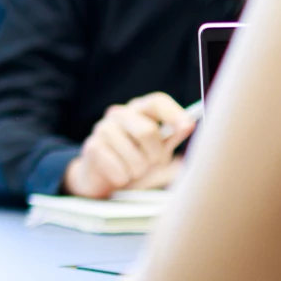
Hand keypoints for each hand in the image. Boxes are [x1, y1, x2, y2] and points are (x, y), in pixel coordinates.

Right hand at [62, 92, 194, 198]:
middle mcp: (119, 114)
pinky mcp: (92, 147)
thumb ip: (171, 136)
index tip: (187, 126)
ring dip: (139, 170)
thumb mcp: (157, 148)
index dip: (173, 113)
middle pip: (147, 130)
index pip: (156, 102)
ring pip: (134, 155)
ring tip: (133, 170)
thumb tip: (188, 124)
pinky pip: (119, 168)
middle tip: (155, 163)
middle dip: (156, 155)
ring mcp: (103, 128)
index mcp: (138, 110)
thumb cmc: (134, 160)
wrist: (101, 178)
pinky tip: (119, 174)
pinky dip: (124, 177)